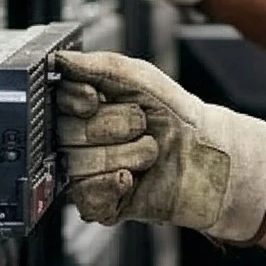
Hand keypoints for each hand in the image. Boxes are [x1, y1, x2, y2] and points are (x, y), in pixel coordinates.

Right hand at [53, 50, 265, 241]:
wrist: (207, 153)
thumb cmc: (175, 113)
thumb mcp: (140, 77)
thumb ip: (99, 66)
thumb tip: (61, 60)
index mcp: (85, 108)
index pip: (58, 103)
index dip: (78, 101)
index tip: (96, 99)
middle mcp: (81, 141)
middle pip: (68, 134)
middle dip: (113, 127)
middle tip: (141, 126)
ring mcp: (88, 173)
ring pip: (79, 166)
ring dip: (124, 156)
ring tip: (148, 153)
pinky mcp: (101, 204)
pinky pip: (85, 199)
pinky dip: (112, 187)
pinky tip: (132, 180)